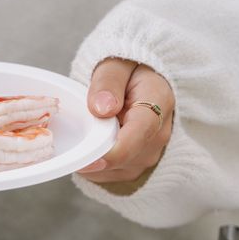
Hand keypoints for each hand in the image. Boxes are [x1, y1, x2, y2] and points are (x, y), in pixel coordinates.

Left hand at [77, 58, 173, 184]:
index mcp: (159, 102)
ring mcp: (150, 154)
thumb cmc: (127, 72)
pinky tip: (91, 143)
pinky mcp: (136, 166)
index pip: (139, 133)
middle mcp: (159, 134)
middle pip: (124, 156)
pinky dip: (92, 164)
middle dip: (94, 150)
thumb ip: (108, 83)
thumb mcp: (115, 65)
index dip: (112, 151)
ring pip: (113, 169)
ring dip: (92, 157)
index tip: (87, 158)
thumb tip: (101, 109)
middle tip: (79, 128)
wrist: (140, 83)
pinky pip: (108, 174)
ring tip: (90, 130)